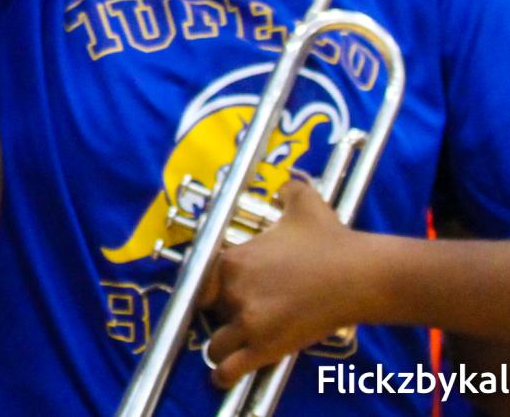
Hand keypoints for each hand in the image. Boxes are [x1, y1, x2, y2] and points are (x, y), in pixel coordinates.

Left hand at [198, 178, 364, 386]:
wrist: (360, 275)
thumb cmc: (331, 240)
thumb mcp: (303, 203)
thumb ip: (288, 190)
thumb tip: (286, 182)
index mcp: (233, 259)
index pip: (201, 276)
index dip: (207, 285)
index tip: (213, 291)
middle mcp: (233, 290)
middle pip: (209, 308)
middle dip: (219, 312)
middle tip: (234, 315)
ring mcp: (248, 321)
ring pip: (215, 341)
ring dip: (219, 344)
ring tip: (227, 346)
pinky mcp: (266, 347)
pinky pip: (230, 367)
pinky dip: (222, 374)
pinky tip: (220, 378)